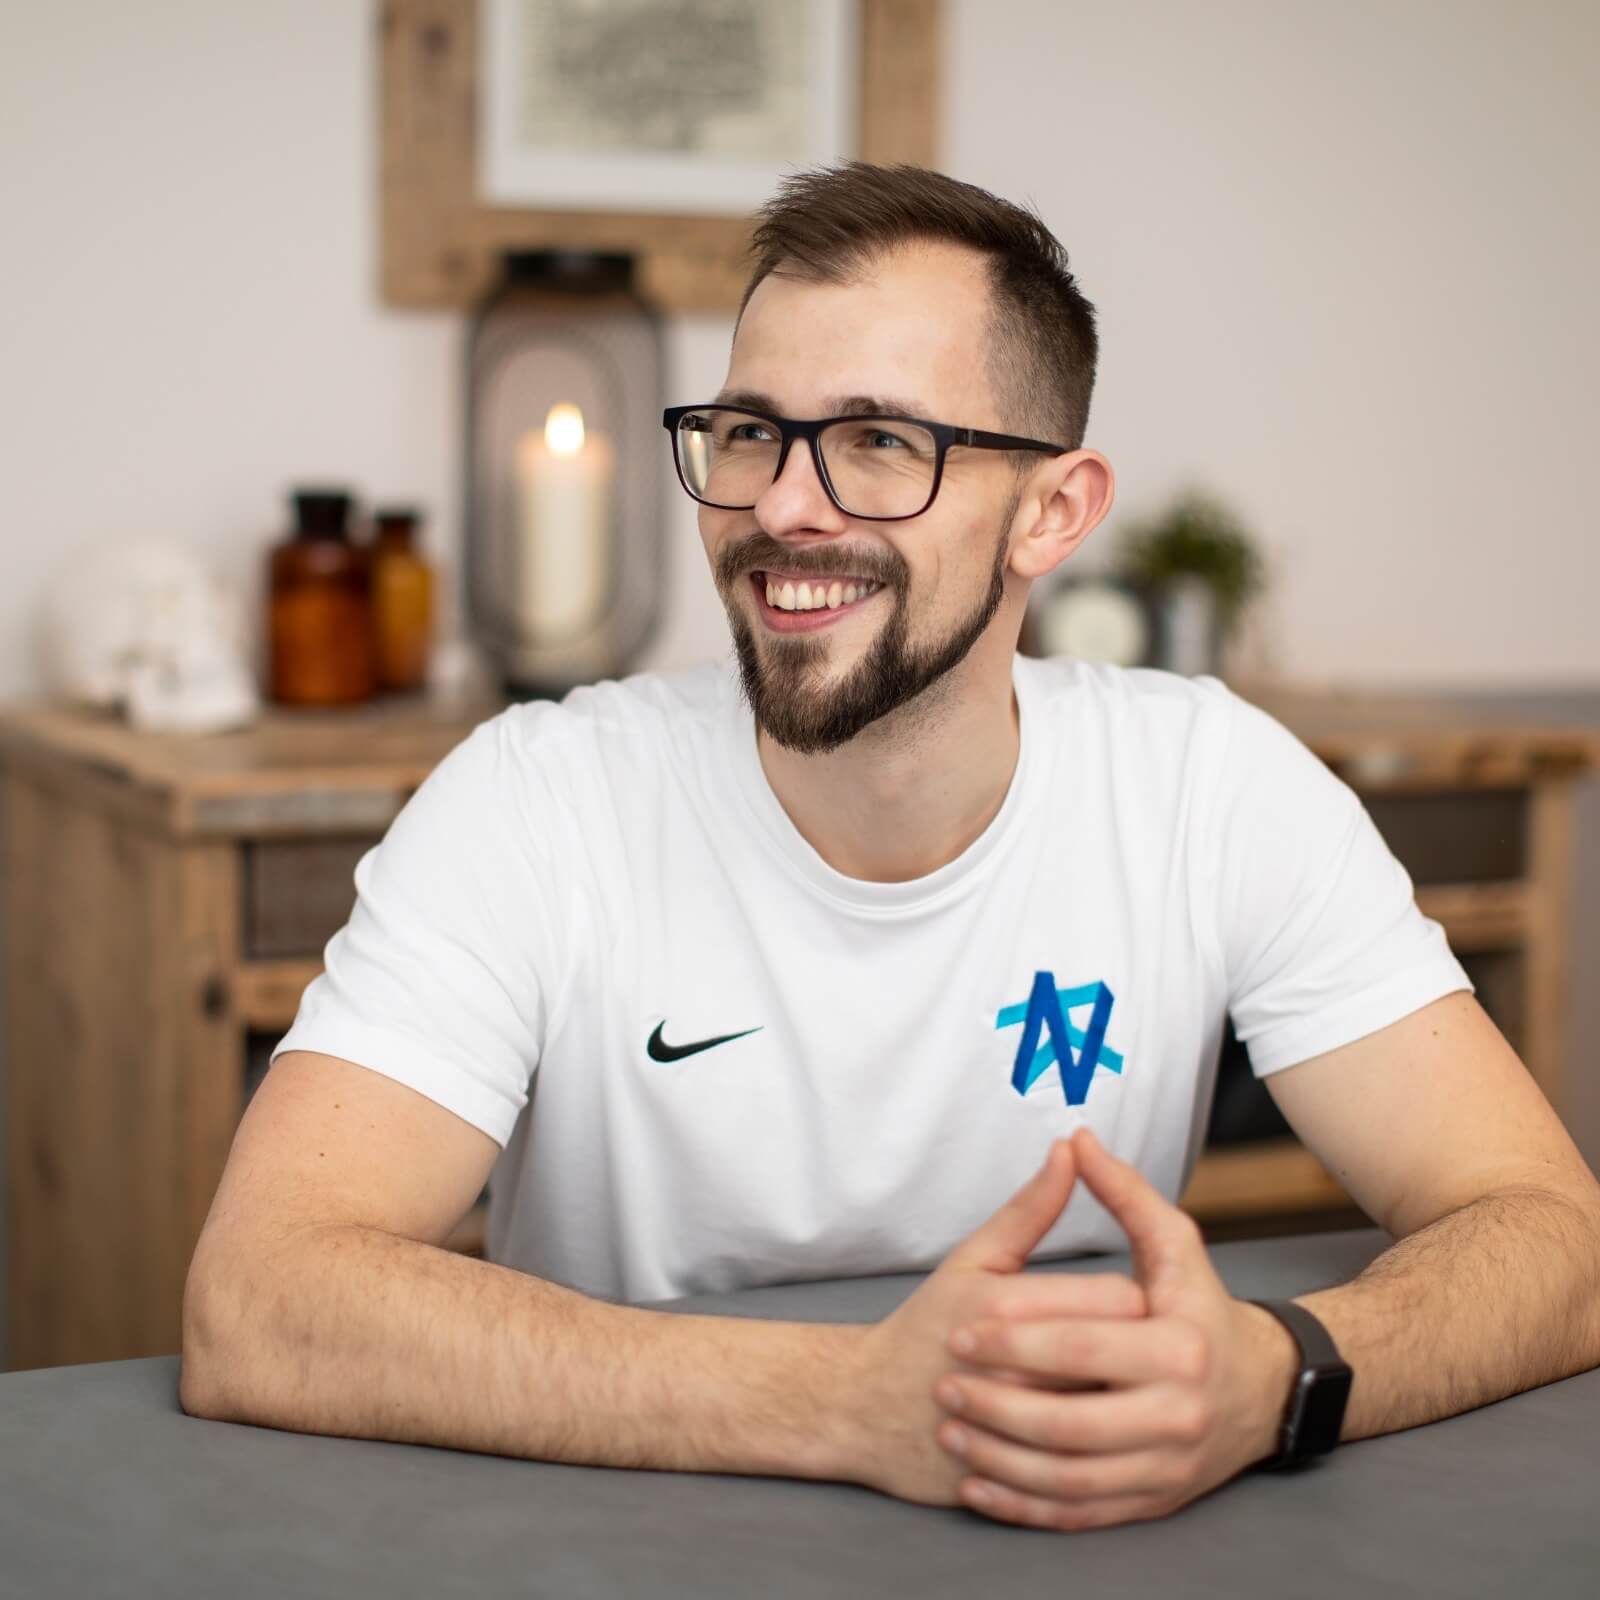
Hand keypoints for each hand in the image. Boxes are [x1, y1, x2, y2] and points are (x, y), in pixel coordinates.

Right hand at [851, 1138, 1148, 1507]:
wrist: (865, 1406)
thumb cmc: (925, 1324)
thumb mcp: (973, 1258)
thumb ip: (1030, 1208)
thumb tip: (1073, 1148)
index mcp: (1004, 1306)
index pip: (1117, 1300)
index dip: (1132, 1301)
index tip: (1119, 1303)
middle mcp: (1008, 1367)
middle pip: (1119, 1357)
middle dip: (1130, 1351)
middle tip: (1121, 1347)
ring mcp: (1009, 1429)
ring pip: (1109, 1413)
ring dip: (1117, 1401)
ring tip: (1104, 1387)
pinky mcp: (1011, 1476)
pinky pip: (1085, 1469)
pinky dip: (1096, 1451)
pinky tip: (1086, 1434)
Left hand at [928, 1126, 1295, 1530]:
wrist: (1261, 1393)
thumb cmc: (1201, 1309)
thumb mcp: (1174, 1246)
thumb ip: (1124, 1195)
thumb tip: (1075, 1140)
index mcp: (1177, 1346)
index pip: (1079, 1345)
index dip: (1013, 1340)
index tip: (958, 1333)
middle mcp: (1177, 1413)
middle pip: (1068, 1421)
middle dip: (995, 1407)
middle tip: (943, 1389)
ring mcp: (1166, 1466)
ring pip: (1069, 1478)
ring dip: (1000, 1460)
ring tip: (952, 1433)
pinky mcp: (1154, 1504)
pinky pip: (1080, 1514)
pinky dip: (1025, 1505)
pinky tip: (980, 1485)